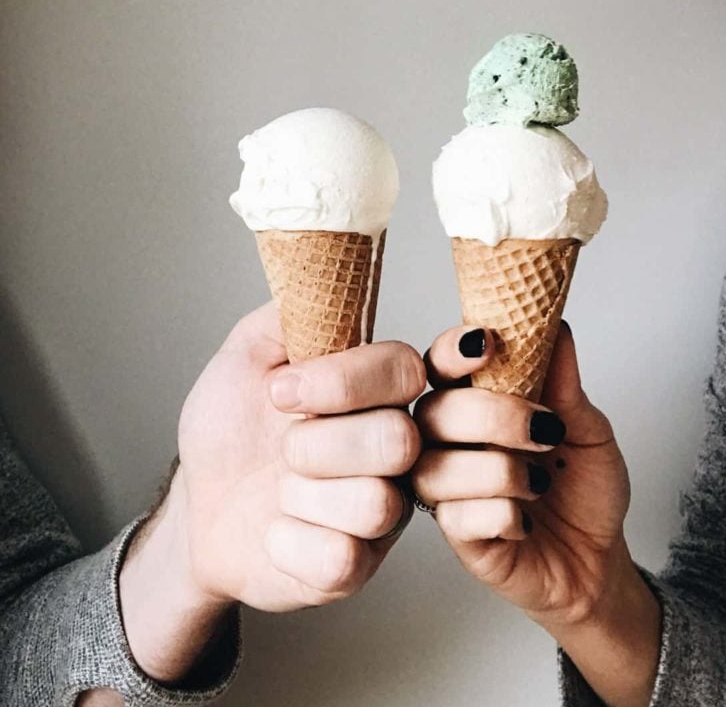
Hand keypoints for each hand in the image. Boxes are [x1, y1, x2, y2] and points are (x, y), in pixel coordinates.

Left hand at [120, 301, 424, 681]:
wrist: (201, 505)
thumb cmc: (231, 430)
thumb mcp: (245, 357)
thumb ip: (292, 315)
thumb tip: (333, 277)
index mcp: (375, 393)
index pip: (403, 369)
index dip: (343, 381)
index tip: (280, 391)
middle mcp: (393, 448)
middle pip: (397, 439)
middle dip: (316, 444)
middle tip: (282, 447)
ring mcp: (381, 511)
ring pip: (374, 503)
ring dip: (301, 496)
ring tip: (282, 491)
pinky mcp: (357, 568)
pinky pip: (340, 559)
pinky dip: (286, 542)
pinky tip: (276, 530)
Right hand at [412, 323, 659, 705]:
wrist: (599, 559)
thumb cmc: (583, 489)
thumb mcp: (588, 430)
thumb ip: (565, 384)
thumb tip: (554, 326)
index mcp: (473, 406)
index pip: (438, 367)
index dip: (450, 352)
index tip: (486, 344)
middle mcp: (449, 444)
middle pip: (432, 414)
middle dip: (491, 415)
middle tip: (545, 429)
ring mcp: (448, 491)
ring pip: (436, 467)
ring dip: (498, 471)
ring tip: (539, 483)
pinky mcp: (457, 537)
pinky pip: (457, 518)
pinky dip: (502, 515)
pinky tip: (526, 520)